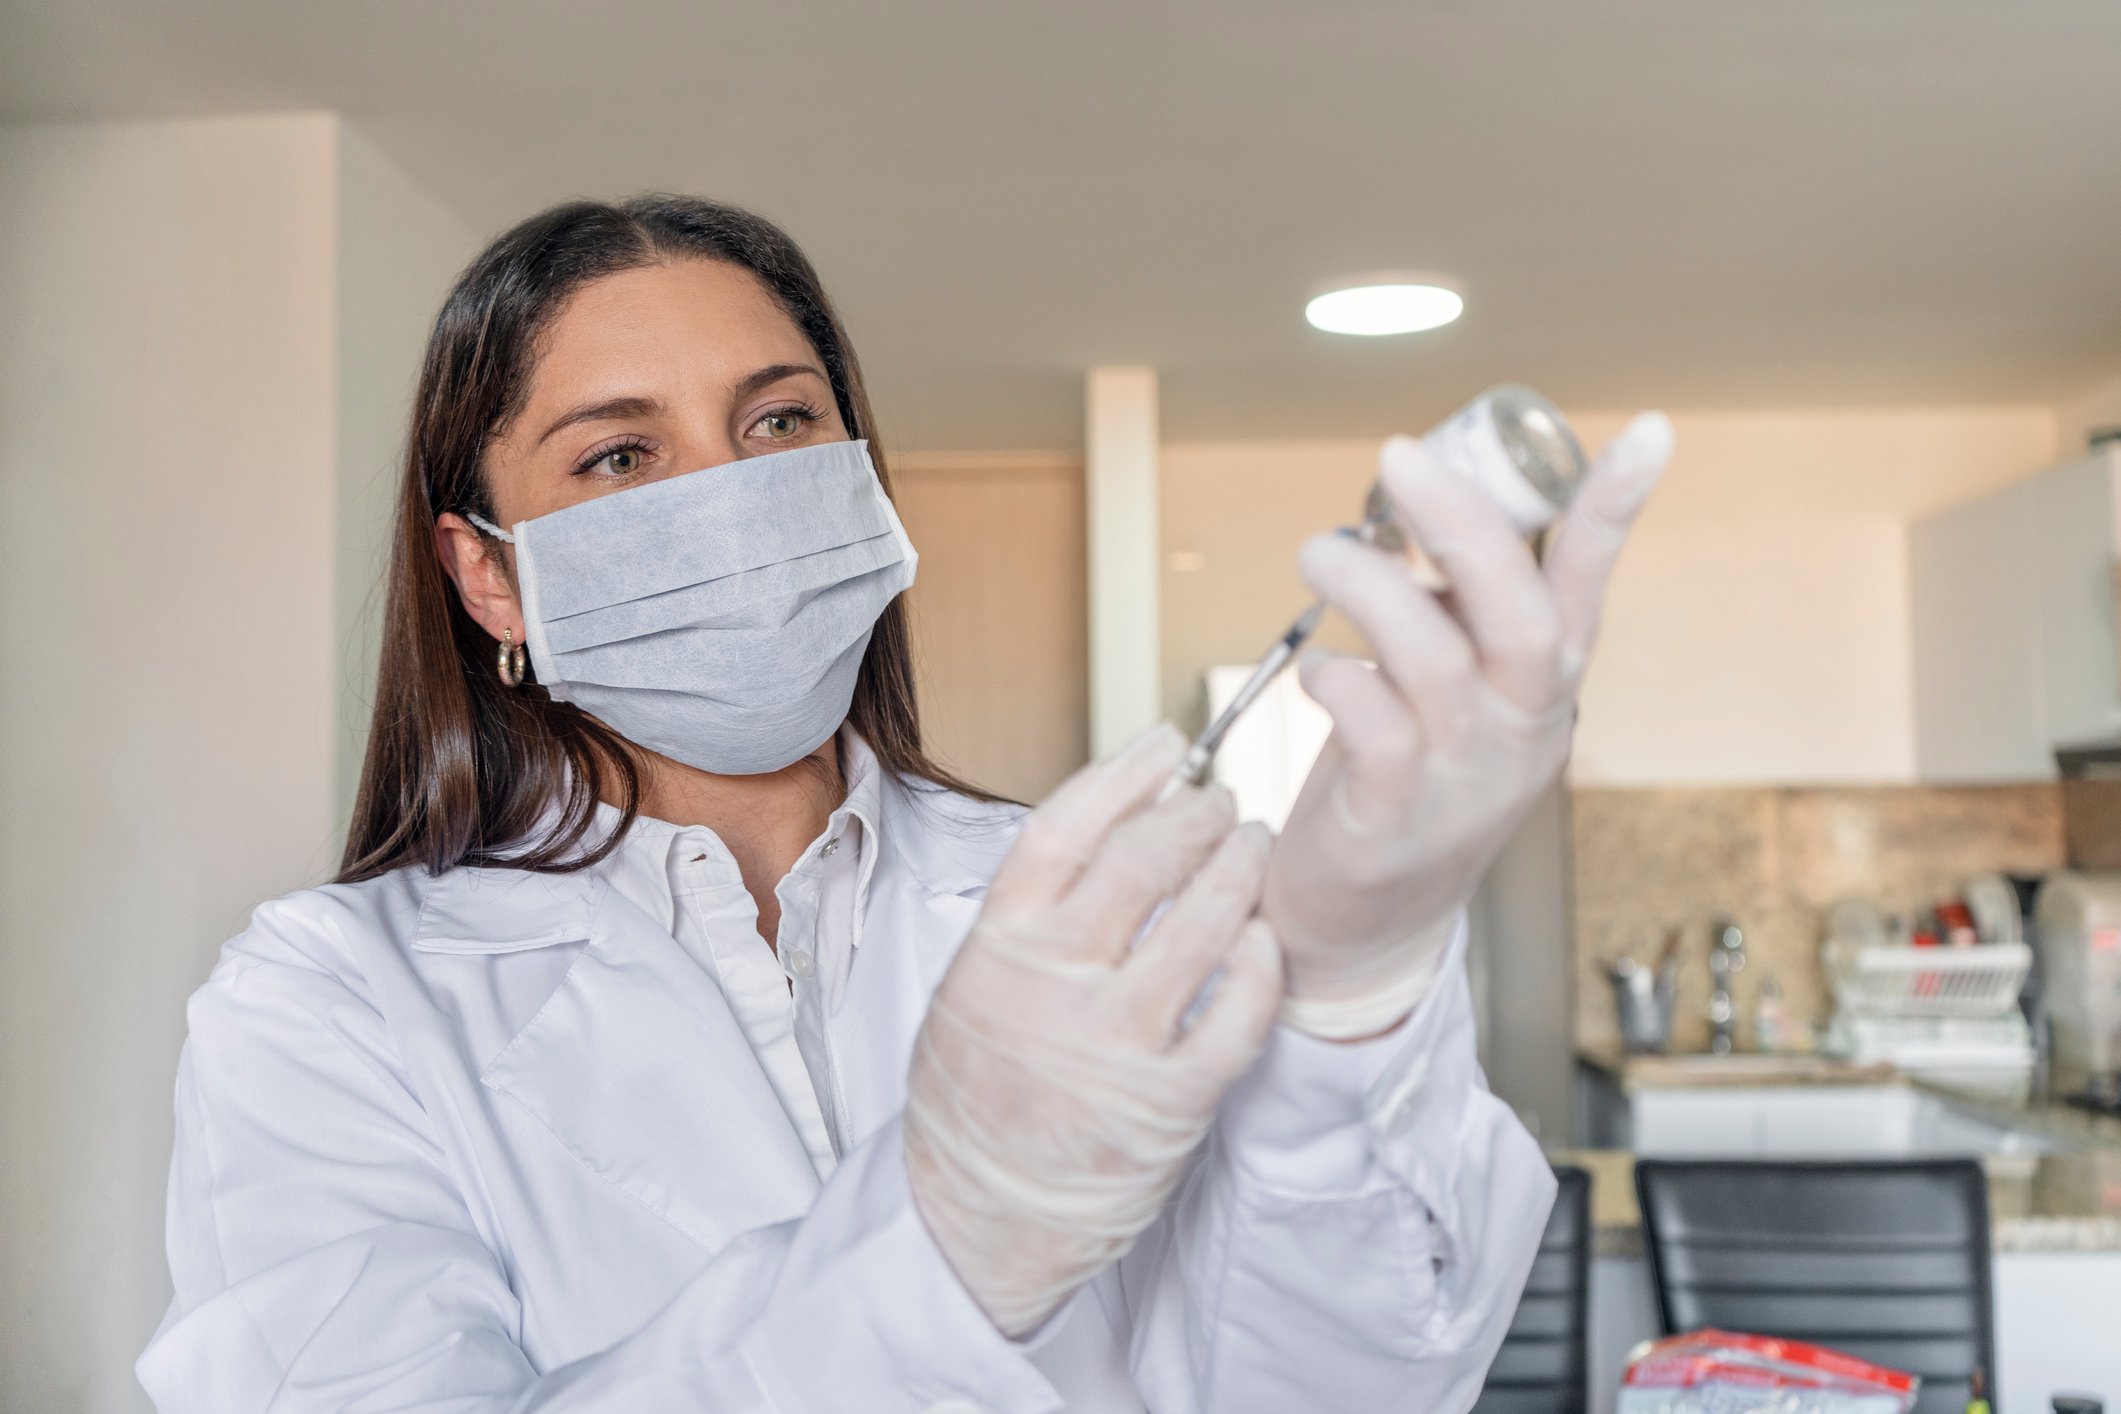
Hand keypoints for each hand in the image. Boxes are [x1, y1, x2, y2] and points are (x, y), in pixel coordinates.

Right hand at [904, 724, 1284, 1335]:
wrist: (980, 1215)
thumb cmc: (979, 1094)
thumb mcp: (972, 983)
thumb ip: (1033, 915)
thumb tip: (1110, 827)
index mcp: (1000, 944)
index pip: (1068, 825)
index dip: (1126, 772)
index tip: (1168, 746)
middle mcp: (1056, 982)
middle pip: (1145, 859)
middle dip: (1198, 815)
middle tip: (1223, 802)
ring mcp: (1117, 1040)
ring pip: (1204, 923)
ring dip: (1240, 871)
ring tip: (1253, 849)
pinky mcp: (1172, 1098)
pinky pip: (1239, 1011)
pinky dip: (1260, 965)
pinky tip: (1263, 939)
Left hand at [1262, 413, 1673, 1036]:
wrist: (1370, 923)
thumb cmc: (1405, 780)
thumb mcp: (1450, 689)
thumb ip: (1452, 611)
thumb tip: (1426, 502)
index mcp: (1540, 683)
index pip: (1588, 584)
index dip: (1616, 508)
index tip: (1650, 432)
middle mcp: (1517, 727)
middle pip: (1518, 614)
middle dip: (1463, 524)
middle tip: (1400, 456)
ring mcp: (1460, 777)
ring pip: (1435, 659)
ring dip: (1370, 588)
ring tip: (1319, 551)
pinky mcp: (1392, 817)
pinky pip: (1371, 728)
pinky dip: (1338, 680)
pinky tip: (1318, 671)